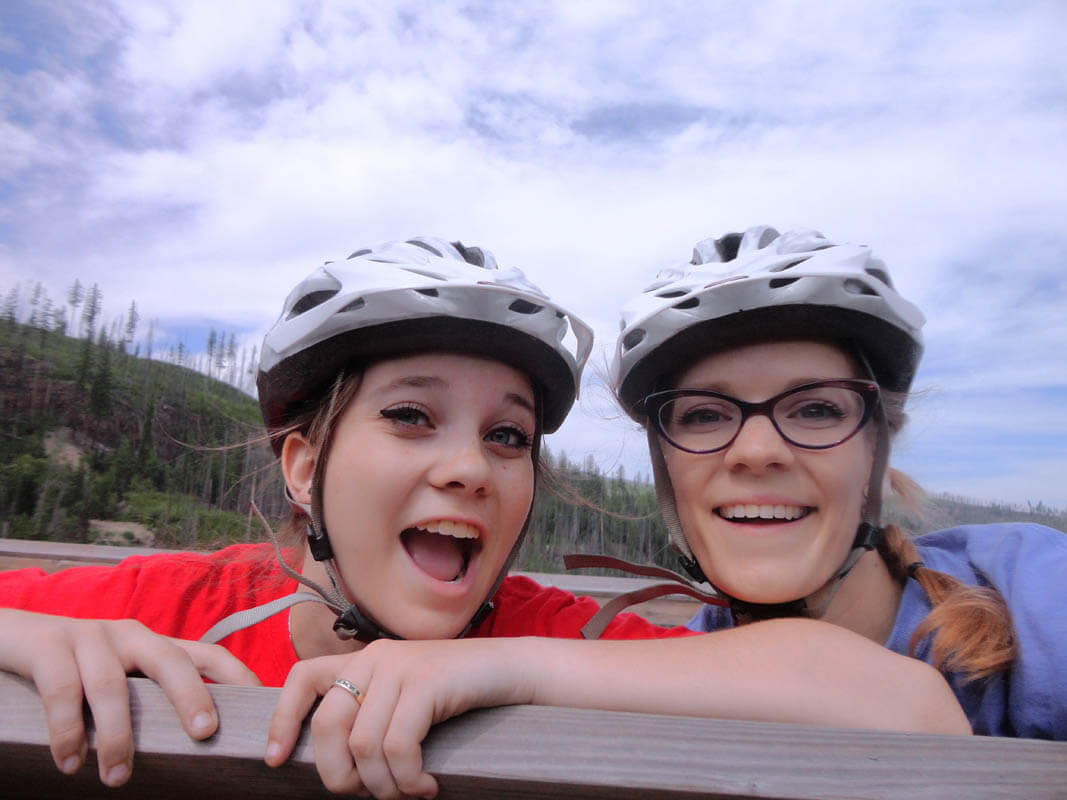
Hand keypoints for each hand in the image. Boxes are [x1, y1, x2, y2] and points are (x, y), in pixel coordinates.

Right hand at [0, 609, 260, 786]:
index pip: (206, 654)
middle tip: (204, 735)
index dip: (236, 675)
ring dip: (116, 736)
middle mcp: (128, 635)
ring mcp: (89, 637)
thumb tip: (188, 742)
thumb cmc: (71, 667)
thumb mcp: (117, 675)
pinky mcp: (49, 647)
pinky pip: (63, 691)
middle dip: (191, 696)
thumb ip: (148, 697)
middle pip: (171, 661)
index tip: (263, 703)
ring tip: (117, 778)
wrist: (9, 636)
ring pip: (112, 687)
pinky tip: (69, 763)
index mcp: (152, 644)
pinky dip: (67, 731)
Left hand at [266, 638, 534, 798]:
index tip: (276, 758)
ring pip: (364, 744)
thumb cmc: (455, 695)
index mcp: (362, 661)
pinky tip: (426, 787)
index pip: (302, 678)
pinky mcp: (427, 682)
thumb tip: (340, 768)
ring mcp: (401, 667)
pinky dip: (408, 779)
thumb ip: (370, 715)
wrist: (507, 670)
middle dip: (338, 774)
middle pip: (328, 724)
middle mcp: (375, 658)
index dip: (282, 719)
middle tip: (366, 795)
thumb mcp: (403, 698)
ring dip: (384, 785)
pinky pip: (399, 745)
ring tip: (408, 794)